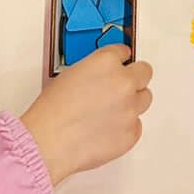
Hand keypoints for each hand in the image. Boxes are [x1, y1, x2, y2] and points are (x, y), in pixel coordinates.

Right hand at [20, 46, 153, 185]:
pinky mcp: (131, 133)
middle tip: (123, 86)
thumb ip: (95, 70)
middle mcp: (124, 82)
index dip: (121, 59)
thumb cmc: (53, 111)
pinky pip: (136, 125)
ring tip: (113, 111)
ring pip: (145, 99)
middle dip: (135, 78)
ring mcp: (130, 108)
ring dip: (133, 102)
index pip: (125, 52)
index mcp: (107, 62)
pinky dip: (126, 127)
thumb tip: (103, 77)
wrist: (49, 141)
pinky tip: (108, 129)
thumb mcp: (71, 74)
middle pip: (145, 72)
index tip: (122, 63)